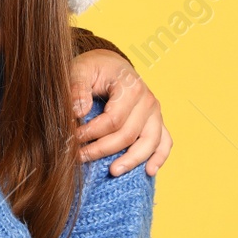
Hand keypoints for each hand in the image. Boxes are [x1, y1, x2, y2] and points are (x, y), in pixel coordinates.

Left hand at [69, 50, 171, 176]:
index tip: (72, 139)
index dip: (91, 133)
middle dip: (102, 149)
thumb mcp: (80, 70)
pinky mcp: (157, 122)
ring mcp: (155, 113)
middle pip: (128, 135)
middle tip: (80, 156)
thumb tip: (78, 112)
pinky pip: (164, 142)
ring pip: (150, 142)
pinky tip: (149, 171)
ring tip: (113, 171)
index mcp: (131, 87)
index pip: (112, 120)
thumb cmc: (94, 68)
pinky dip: (159, 158)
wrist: (111, 65)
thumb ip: (77, 88)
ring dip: (132, 160)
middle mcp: (148, 101)